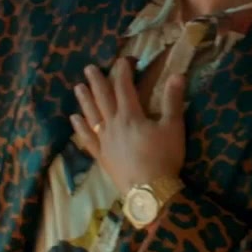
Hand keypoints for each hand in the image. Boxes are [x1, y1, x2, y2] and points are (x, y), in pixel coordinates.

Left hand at [70, 59, 185, 190]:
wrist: (149, 191)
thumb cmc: (164, 158)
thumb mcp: (173, 128)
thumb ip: (173, 100)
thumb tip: (177, 75)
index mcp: (131, 115)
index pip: (124, 87)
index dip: (123, 72)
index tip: (124, 60)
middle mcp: (113, 124)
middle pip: (103, 98)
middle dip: (97, 81)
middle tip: (89, 68)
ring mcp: (104, 141)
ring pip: (91, 115)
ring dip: (85, 100)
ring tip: (78, 87)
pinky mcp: (101, 156)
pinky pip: (87, 138)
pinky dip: (80, 127)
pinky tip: (74, 119)